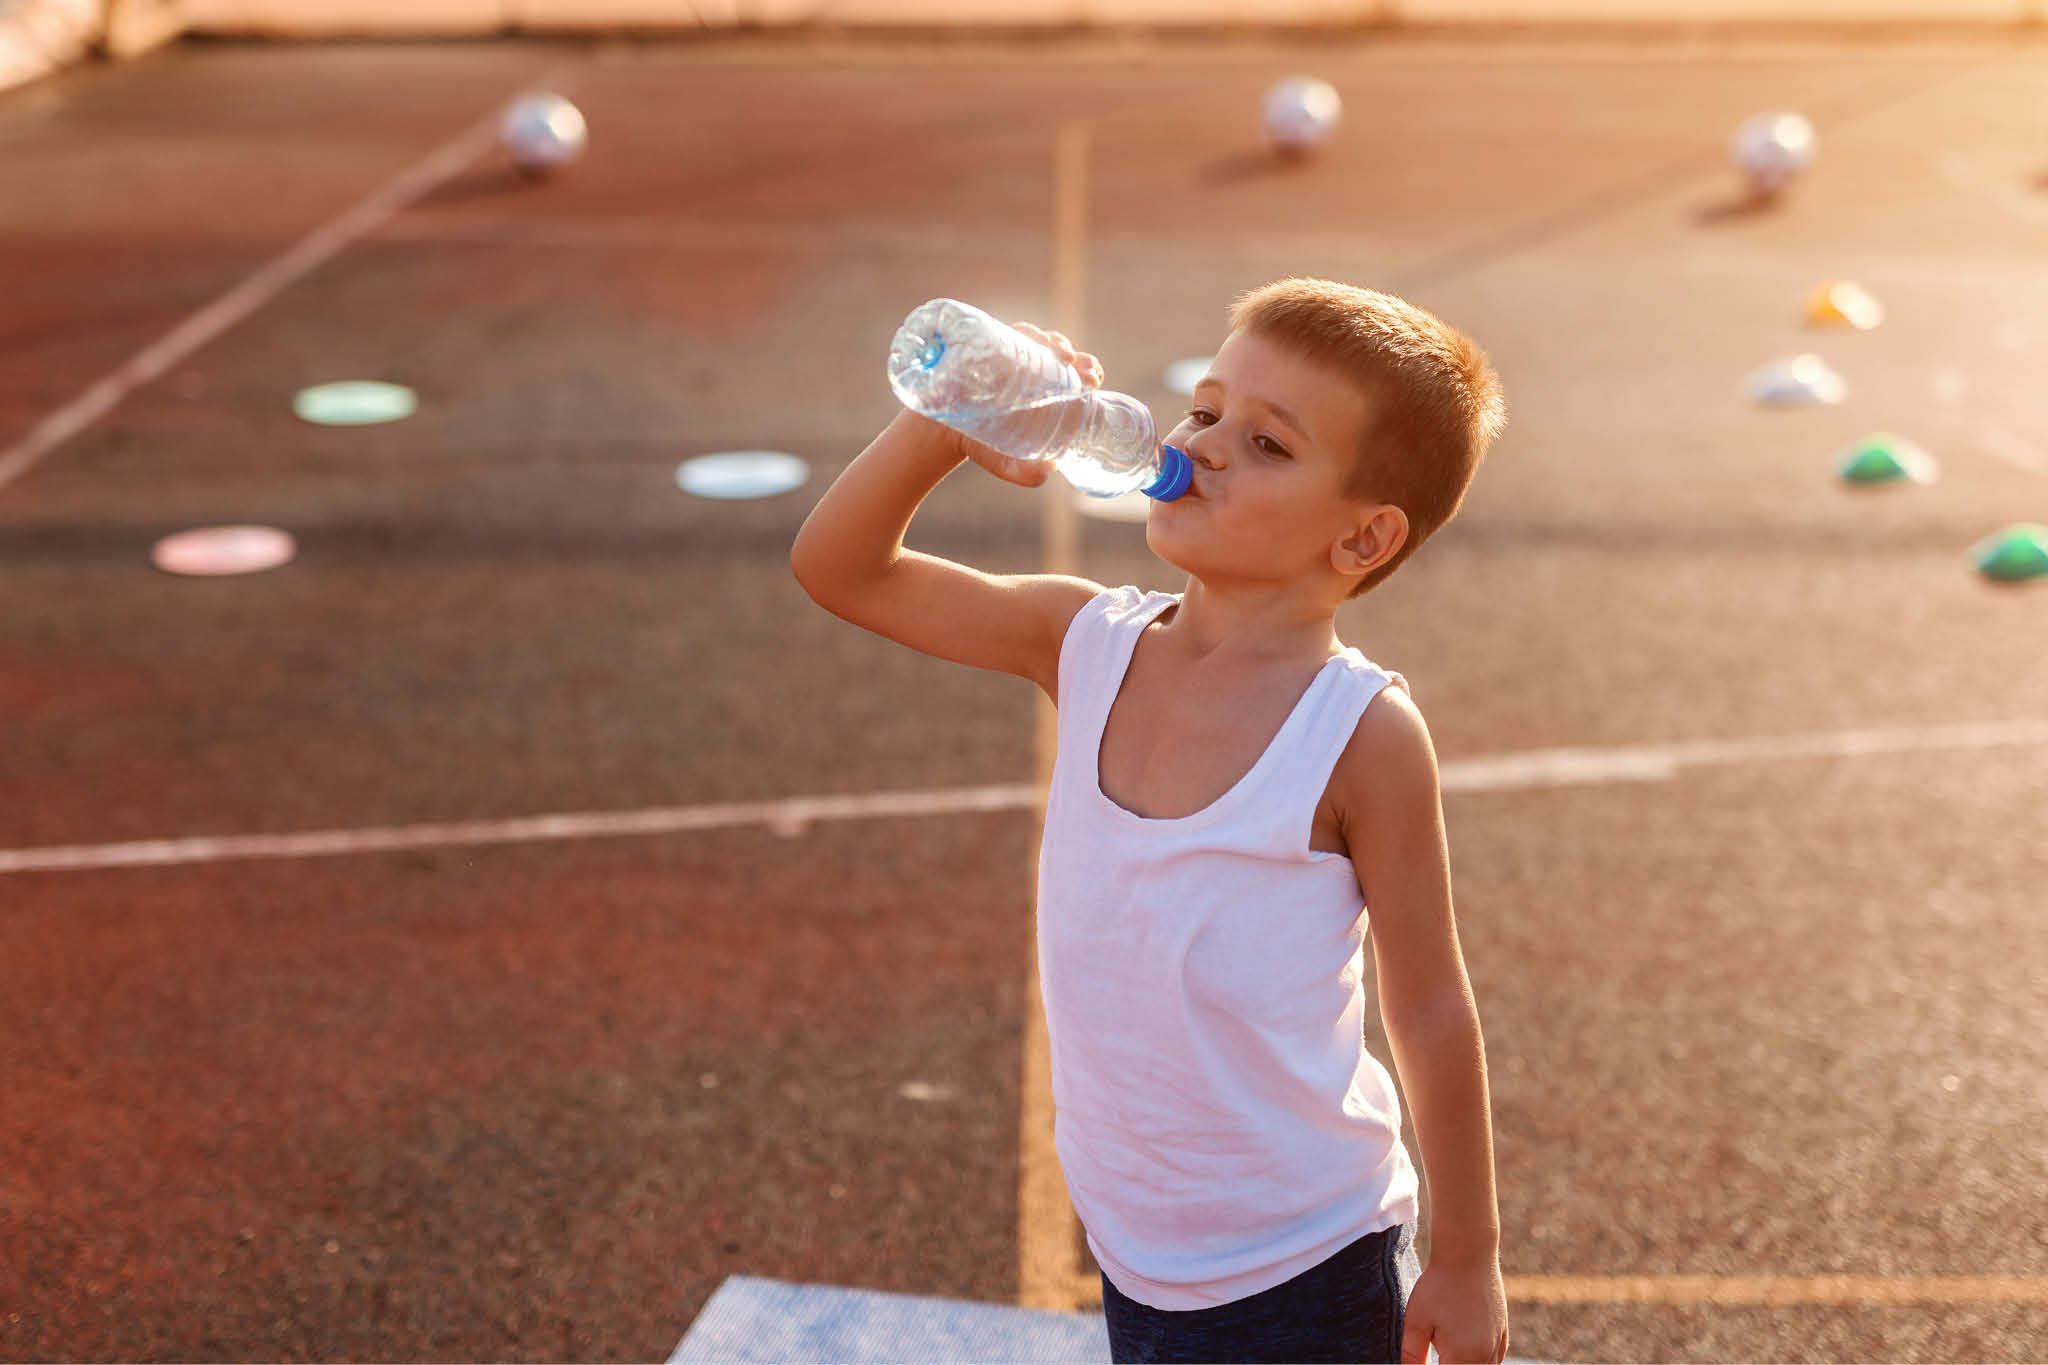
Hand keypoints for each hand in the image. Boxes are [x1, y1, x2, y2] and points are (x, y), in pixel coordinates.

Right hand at [951, 322, 1104, 488]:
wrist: (939, 433)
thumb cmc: (979, 445)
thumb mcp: (1004, 463)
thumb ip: (1026, 473)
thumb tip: (1050, 468)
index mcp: (1044, 390)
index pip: (1074, 373)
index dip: (1088, 370)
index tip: (1092, 380)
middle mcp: (1028, 369)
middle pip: (1058, 351)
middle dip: (1072, 352)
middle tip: (1074, 366)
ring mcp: (1005, 356)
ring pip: (1034, 336)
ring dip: (1050, 339)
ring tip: (1057, 352)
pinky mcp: (983, 349)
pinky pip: (1002, 332)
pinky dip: (1016, 332)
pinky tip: (1025, 336)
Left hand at [1400, 1259, 1508, 1363]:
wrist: (1468, 1253)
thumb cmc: (1438, 1286)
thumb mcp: (1415, 1321)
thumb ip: (1411, 1354)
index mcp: (1462, 1358)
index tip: (1426, 1358)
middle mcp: (1485, 1355)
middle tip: (1438, 1352)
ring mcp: (1497, 1342)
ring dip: (1468, 1364)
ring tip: (1450, 1351)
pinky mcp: (1503, 1329)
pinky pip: (1497, 1357)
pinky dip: (1484, 1361)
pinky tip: (1469, 1354)